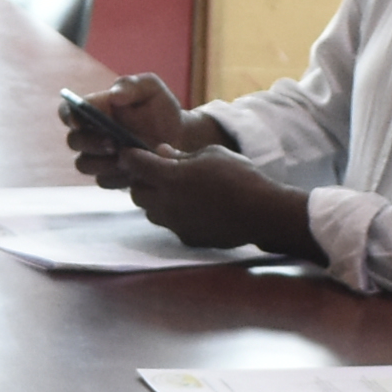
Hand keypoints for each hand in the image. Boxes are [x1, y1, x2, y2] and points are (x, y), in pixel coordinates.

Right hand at [61, 72, 195, 168]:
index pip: (67, 112)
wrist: (179, 135)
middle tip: (112, 142)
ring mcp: (97, 158)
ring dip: (101, 162)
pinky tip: (135, 171)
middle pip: (73, 141)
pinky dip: (117, 176)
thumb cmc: (159, 106)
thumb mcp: (150, 89)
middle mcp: (89, 135)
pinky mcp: (110, 176)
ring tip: (126, 158)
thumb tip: (113, 96)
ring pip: (83, 164)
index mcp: (92, 110)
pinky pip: (104, 180)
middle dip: (90, 142)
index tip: (80, 121)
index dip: (69, 116)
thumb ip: (131, 86)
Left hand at [119, 150, 312, 256]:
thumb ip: (181, 155)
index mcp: (170, 177)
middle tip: (156, 173)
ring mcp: (175, 224)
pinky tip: (194, 208)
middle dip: (141, 181)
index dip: (129, 156)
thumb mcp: (211, 154)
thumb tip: (162, 153)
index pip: (135, 165)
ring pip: (150, 212)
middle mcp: (167, 203)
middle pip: (136, 193)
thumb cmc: (239, 176)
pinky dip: (174, 215)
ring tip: (176, 191)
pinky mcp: (186, 238)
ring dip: (155, 200)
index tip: (130, 153)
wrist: (261, 213)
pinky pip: (170, 225)